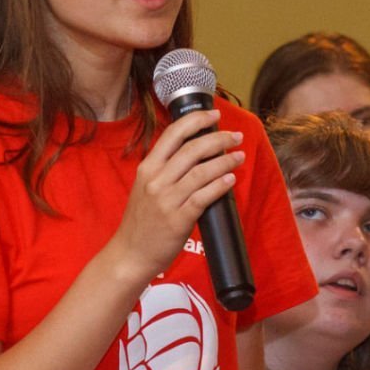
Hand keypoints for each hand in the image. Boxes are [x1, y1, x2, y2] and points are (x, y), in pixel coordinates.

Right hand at [109, 109, 243, 281]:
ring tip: (239, 156)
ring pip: (202, 171)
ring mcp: (167, 200)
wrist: (130, 254)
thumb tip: (195, 152)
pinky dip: (220, 184)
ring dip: (225, 161)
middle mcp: (156, 180)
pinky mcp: (178, 219)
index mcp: (147, 168)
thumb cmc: (141, 222)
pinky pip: (204, 196)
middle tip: (236, 136)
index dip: (196, 120)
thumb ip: (164, 170)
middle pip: (192, 149)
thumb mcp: (144, 188)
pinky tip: (231, 178)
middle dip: (218, 139)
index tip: (214, 115)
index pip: (173, 134)